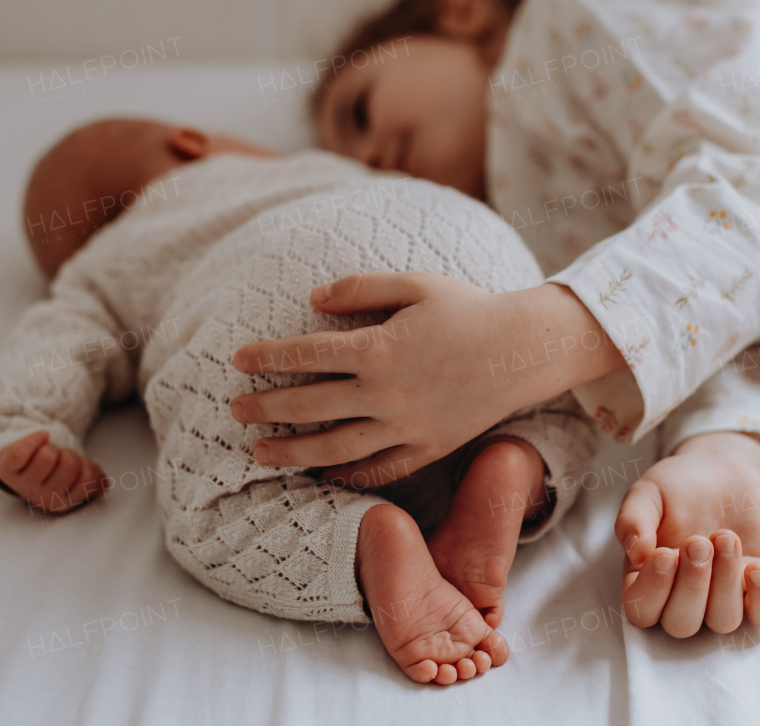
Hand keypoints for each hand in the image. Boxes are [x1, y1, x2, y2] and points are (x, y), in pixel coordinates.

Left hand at [0, 430, 106, 513]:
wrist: (22, 465)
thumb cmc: (55, 470)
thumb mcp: (79, 479)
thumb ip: (95, 482)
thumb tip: (103, 486)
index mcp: (64, 503)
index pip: (88, 475)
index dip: (86, 464)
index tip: (77, 466)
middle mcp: (43, 498)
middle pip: (69, 464)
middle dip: (68, 454)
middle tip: (60, 458)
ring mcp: (24, 485)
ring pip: (48, 456)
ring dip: (51, 448)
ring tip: (46, 454)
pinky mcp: (7, 470)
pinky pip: (23, 450)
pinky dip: (34, 438)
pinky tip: (39, 440)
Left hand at [229, 273, 624, 485]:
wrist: (524, 350)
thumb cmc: (469, 309)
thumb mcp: (416, 283)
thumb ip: (360, 288)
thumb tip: (311, 299)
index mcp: (381, 348)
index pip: (307, 354)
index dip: (268, 357)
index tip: (238, 360)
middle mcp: (388, 393)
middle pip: (311, 405)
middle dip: (267, 408)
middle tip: (235, 410)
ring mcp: (408, 427)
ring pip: (336, 447)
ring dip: (293, 452)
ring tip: (260, 454)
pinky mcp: (428, 448)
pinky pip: (379, 470)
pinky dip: (347, 477)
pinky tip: (322, 475)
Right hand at [614, 432, 759, 636]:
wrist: (722, 468)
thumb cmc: (678, 485)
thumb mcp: (647, 494)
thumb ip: (632, 521)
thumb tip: (635, 555)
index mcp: (647, 579)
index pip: (642, 611)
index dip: (653, 591)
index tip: (665, 554)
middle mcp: (682, 596)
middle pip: (682, 624)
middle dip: (692, 585)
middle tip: (699, 541)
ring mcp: (722, 596)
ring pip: (722, 620)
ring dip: (725, 582)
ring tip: (727, 537)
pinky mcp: (757, 588)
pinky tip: (757, 568)